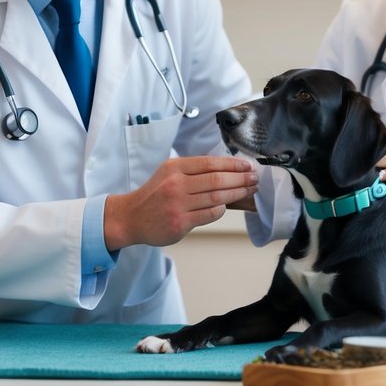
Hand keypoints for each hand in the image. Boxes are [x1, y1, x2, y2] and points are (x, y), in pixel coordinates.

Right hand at [104, 156, 257, 249]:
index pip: (210, 163)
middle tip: (254, 178)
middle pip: (216, 179)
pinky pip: (209, 214)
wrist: (132, 217)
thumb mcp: (168, 173)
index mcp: (174, 168)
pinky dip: (221, 209)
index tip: (247, 165)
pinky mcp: (180, 223)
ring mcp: (178, 204)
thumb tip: (227, 169)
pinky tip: (227, 206)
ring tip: (249, 190)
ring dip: (237, 193)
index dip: (233, 164)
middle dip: (240, 178)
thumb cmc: (154, 194)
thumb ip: (193, 171)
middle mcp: (176, 184)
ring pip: (216, 197)